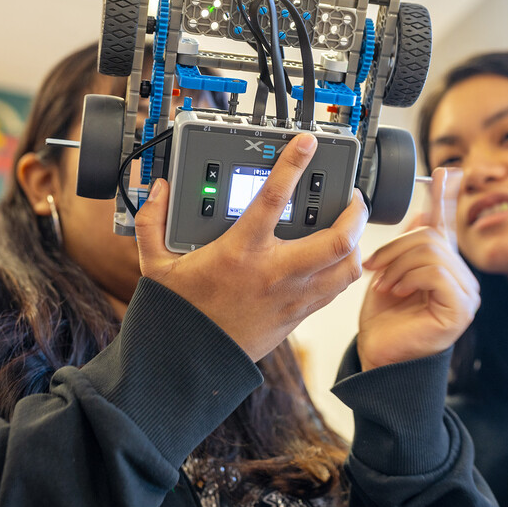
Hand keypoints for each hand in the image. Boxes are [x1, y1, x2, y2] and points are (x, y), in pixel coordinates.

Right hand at [135, 133, 368, 361]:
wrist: (190, 364)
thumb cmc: (178, 314)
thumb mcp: (156, 264)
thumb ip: (152, 222)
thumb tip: (157, 191)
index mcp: (241, 252)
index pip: (274, 198)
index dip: (294, 164)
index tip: (307, 142)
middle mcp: (275, 272)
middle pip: (336, 239)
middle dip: (354, 212)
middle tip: (352, 194)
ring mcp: (293, 296)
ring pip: (345, 266)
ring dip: (355, 242)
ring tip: (350, 224)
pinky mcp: (299, 316)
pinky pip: (336, 289)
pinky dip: (343, 268)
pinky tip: (336, 256)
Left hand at [357, 167, 478, 370]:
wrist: (378, 356)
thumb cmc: (383, 322)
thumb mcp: (389, 273)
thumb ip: (406, 247)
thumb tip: (419, 216)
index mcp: (444, 266)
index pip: (446, 225)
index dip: (445, 196)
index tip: (445, 171)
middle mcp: (461, 277)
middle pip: (431, 235)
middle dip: (396, 248)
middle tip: (375, 268)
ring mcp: (466, 294)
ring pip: (431, 251)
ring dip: (398, 265)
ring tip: (384, 284)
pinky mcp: (460, 308)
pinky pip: (436, 272)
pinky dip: (410, 277)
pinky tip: (397, 291)